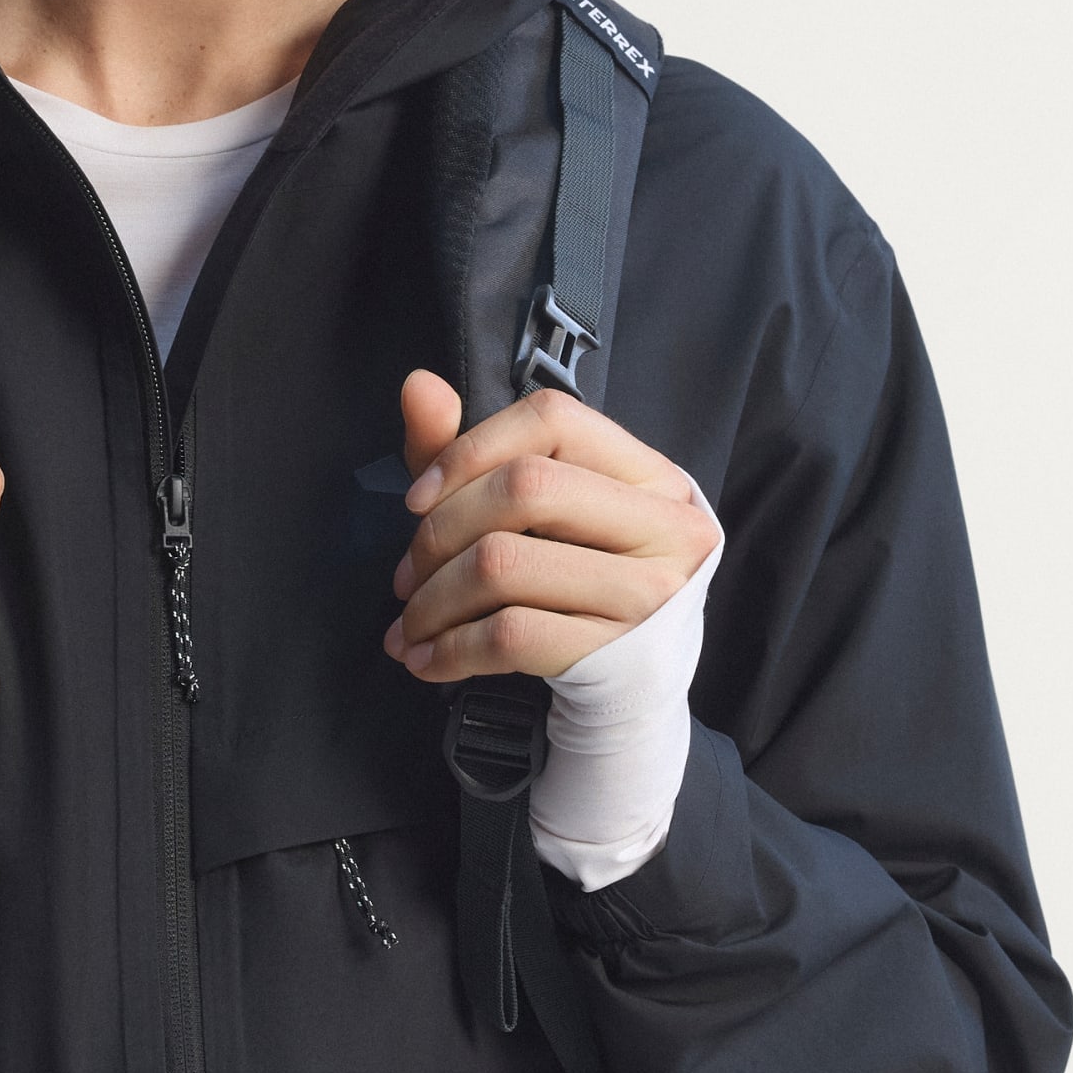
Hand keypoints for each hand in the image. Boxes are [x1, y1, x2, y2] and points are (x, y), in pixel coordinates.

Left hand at [381, 369, 717, 681]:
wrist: (628, 687)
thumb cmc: (571, 578)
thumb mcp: (524, 511)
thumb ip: (467, 448)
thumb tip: (418, 385)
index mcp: (648, 472)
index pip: (552, 419)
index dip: (470, 447)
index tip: (417, 496)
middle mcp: (665, 525)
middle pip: (524, 486)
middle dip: (440, 531)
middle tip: (406, 575)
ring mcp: (651, 593)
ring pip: (504, 564)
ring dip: (432, 600)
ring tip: (408, 623)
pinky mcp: (622, 657)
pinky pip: (510, 636)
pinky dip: (449, 648)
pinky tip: (425, 657)